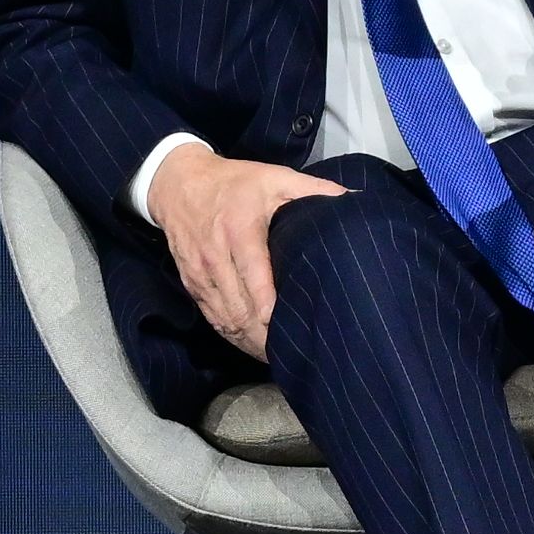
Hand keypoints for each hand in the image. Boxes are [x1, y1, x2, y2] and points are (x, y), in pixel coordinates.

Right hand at [143, 140, 349, 363]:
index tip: (283, 325)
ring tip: (276, 356)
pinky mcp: (192, 284)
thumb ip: (314, 189)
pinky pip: (212, 317)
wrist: (178, 183)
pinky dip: (232, 335)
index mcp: (240, 230)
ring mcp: (201, 273)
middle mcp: (217, 256)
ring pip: (225, 318)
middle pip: (239, 307)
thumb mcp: (274, 176)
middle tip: (292, 351)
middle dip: (263, 334)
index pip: (253, 274)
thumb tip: (355, 202)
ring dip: (249, 341)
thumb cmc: (234, 182)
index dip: (267, 305)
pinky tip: (251, 345)